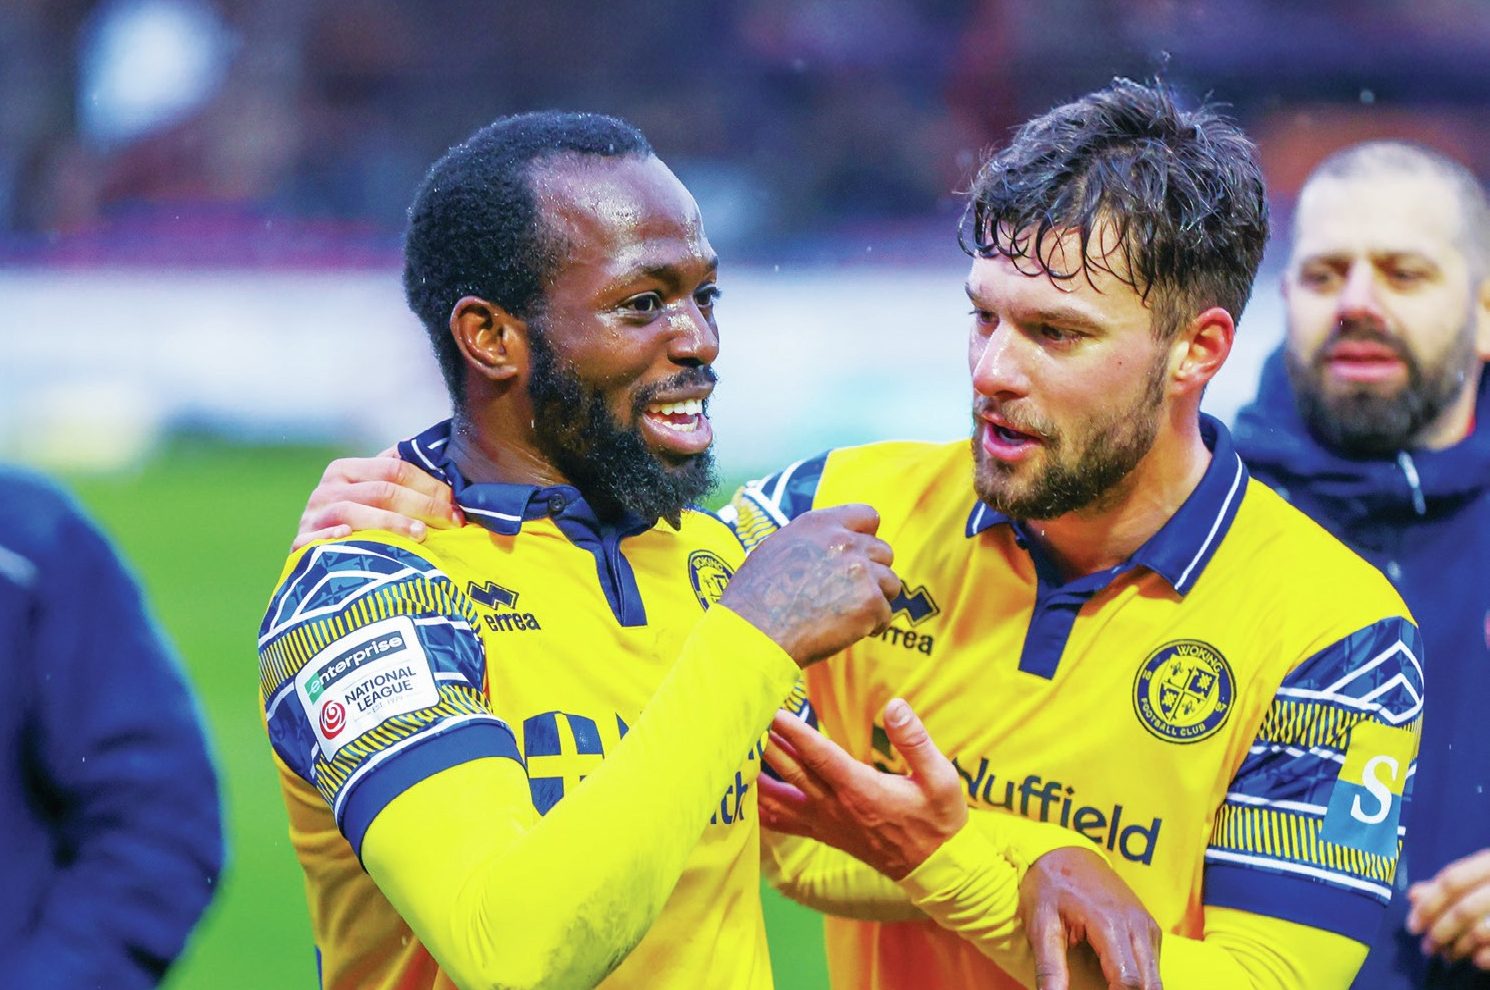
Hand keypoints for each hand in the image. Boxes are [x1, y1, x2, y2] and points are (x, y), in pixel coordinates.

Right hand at [293, 447, 463, 548]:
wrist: (317, 556)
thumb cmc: (359, 522)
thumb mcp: (375, 495)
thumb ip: (400, 479)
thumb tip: (447, 466)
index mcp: (346, 470)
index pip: (395, 469)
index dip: (430, 486)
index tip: (457, 507)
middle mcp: (327, 489)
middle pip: (382, 491)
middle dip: (423, 506)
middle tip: (451, 523)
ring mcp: (313, 516)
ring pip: (355, 512)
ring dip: (391, 523)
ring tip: (421, 535)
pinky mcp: (302, 544)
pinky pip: (317, 539)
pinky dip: (334, 537)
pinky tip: (351, 537)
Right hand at [720, 504, 897, 667]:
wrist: (755, 632)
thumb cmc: (755, 598)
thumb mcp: (776, 549)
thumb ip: (812, 543)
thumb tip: (827, 549)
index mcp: (820, 525)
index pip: (868, 516)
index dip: (867, 537)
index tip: (860, 555)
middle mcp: (845, 542)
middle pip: (883, 551)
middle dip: (873, 573)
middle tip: (852, 595)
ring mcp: (861, 572)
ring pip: (891, 583)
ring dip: (876, 599)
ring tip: (850, 616)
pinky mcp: (871, 603)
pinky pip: (885, 614)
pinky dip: (871, 626)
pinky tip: (849, 632)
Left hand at [758, 698, 966, 879]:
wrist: (936, 870)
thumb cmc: (940, 821)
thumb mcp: (940, 778)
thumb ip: (915, 740)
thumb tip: (895, 705)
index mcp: (861, 790)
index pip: (820, 757)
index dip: (796, 733)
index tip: (775, 712)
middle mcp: (837, 808)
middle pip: (792, 772)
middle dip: (769, 744)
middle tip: (748, 719)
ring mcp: (828, 825)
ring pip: (782, 799)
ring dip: (759, 775)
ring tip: (737, 753)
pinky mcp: (826, 835)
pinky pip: (786, 823)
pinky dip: (764, 808)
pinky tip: (749, 797)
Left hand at [1021, 846, 1161, 989]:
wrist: (1064, 852)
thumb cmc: (1050, 886)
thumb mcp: (1040, 925)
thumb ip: (1050, 968)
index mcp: (1110, 923)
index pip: (1129, 981)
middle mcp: (1136, 924)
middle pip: (1150, 985)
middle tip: (1098, 988)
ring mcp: (1146, 925)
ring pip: (1155, 978)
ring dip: (1136, 989)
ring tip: (1105, 986)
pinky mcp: (1147, 927)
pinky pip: (1152, 965)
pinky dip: (1139, 980)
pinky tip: (1113, 980)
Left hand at [1407, 848, 1489, 968]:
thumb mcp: (1479, 877)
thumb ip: (1447, 886)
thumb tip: (1412, 896)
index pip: (1452, 881)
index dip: (1428, 904)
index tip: (1412, 927)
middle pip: (1464, 910)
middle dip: (1440, 932)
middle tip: (1427, 949)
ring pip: (1480, 932)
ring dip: (1459, 948)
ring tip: (1447, 956)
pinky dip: (1483, 957)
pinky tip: (1474, 960)